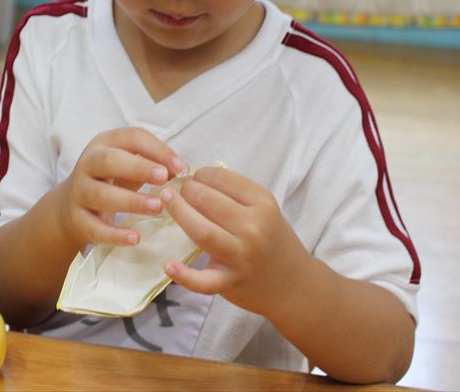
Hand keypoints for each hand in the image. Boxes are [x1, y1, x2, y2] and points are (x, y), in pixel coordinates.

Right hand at [57, 128, 186, 249]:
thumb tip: (181, 171)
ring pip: (100, 195)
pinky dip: (114, 234)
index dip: (158, 150)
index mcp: (105, 144)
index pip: (132, 138)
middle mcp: (87, 164)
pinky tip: (135, 238)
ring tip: (158, 207)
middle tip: (164, 178)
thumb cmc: (110, 181)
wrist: (70, 207)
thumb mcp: (129, 166)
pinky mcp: (76, 220)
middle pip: (109, 160)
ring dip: (131, 201)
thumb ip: (154, 165)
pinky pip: (94, 228)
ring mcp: (79, 192)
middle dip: (138, 167)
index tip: (181, 167)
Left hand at [160, 166, 310, 317]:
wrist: (293, 284)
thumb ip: (235, 194)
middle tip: (175, 191)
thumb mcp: (264, 210)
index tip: (191, 177)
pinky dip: (184, 276)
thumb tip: (196, 178)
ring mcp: (242, 256)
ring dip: (179, 213)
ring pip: (202, 231)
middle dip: (185, 190)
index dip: (200, 174)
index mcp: (263, 203)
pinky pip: (204, 281)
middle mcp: (253, 227)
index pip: (222, 178)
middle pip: (207, 201)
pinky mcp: (230, 282)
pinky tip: (168, 265)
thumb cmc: (273, 240)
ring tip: (165, 203)